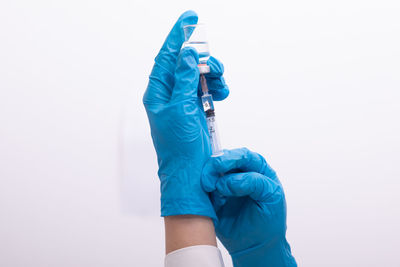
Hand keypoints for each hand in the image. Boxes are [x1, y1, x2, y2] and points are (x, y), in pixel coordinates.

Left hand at [143, 10, 228, 218]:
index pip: (166, 56)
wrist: (190, 173)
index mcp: (158, 92)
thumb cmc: (179, 147)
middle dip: (202, 60)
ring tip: (222, 83)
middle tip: (215, 67)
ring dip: (212, 74)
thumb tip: (185, 55)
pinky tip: (223, 92)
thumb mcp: (180, 110)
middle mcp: (169, 94)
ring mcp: (183, 101)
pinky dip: (216, 86)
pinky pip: (205, 88)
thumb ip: (182, 80)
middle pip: (185, 63)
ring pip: (197, 74)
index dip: (178, 36)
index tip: (190, 18)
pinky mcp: (195, 108)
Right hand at [202, 148, 296, 266]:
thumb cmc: (269, 222)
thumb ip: (255, 183)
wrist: (256, 246)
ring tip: (208, 188)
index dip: (231, 159)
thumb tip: (228, 181)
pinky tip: (209, 198)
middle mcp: (241, 172)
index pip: (244, 156)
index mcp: (258, 169)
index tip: (221, 169)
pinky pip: (204, 186)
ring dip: (207, 177)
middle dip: (215, 166)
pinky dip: (203, 189)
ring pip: (212, 170)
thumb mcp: (271, 197)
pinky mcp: (214, 195)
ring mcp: (226, 182)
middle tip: (209, 179)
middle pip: (225, 158)